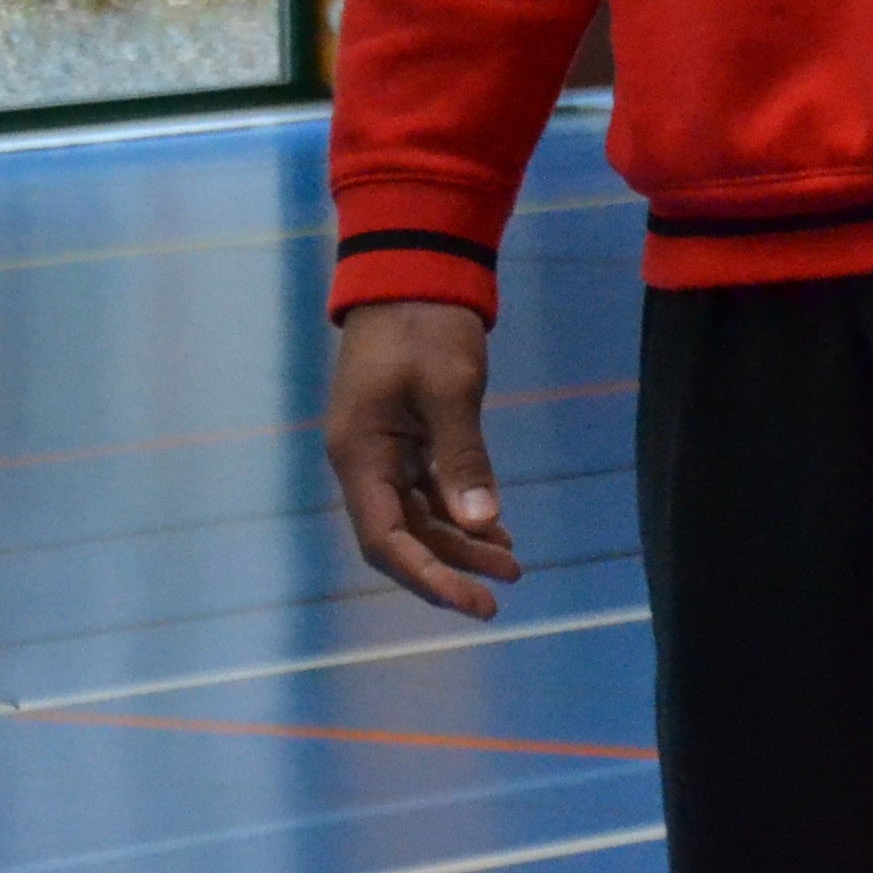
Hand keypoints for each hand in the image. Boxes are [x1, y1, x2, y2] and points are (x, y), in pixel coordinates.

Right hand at [327, 301, 518, 617]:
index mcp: (360, 456)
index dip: (429, 577)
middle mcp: (364, 462)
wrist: (414, 271)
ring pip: (419, 516)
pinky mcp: (403, 437)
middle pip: (404, 536)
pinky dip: (459, 510)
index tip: (474, 602)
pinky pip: (428, 490)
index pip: (387, 541)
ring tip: (513, 561)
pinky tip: (496, 527)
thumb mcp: (450, 386)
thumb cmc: (426, 324)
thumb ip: (463, 455)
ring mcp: (382, 451)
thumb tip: (482, 522)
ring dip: (461, 540)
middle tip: (508, 584)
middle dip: (453, 565)